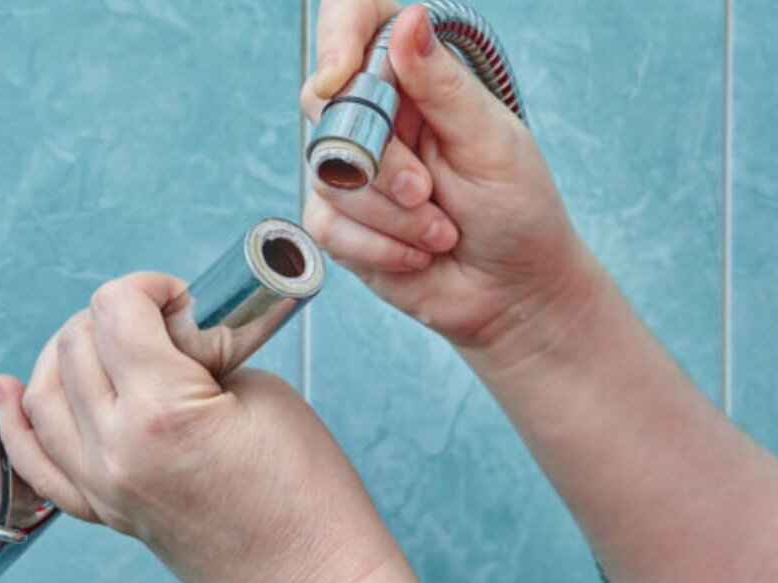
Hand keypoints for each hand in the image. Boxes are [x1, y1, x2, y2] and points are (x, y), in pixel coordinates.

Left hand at [0, 273, 424, 582]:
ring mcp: (103, 487)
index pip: (116, 311)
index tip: (178, 296)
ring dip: (69, 352)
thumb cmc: (310, 497)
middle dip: (115, 314)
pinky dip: (21, 419)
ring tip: (111, 341)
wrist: (315, 580)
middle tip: (164, 319)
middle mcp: (115, 451)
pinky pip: (38, 462)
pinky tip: (14, 389)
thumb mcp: (266, 395)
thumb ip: (207, 353)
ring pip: (43, 396)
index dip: (149, 287)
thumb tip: (176, 331)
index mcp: (159, 413)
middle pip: (74, 346)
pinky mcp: (106, 512)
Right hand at [303, 1, 598, 367]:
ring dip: (392, 217)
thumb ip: (443, 86)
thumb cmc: (516, 210)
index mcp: (417, 81)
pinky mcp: (341, 223)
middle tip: (427, 192)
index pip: (358, 25)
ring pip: (329, 176)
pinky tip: (418, 256)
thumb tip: (409, 20)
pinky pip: (328, 226)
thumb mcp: (490, 143)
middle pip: (328, 108)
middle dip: (380, 163)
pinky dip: (378, 247)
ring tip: (442, 232)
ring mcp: (353, 172)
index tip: (339, 76)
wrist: (513, 293)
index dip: (337, 36)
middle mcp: (378, 119)